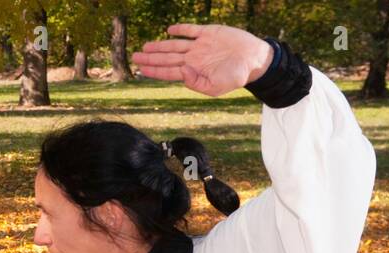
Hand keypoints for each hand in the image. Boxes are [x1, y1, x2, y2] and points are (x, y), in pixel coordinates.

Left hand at [131, 23, 273, 97]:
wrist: (254, 60)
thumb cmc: (236, 77)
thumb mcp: (215, 87)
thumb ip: (196, 83)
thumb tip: (182, 73)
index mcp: (193, 72)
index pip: (168, 72)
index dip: (154, 70)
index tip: (140, 69)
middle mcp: (193, 58)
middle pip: (167, 58)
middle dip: (151, 58)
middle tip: (135, 57)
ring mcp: (200, 45)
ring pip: (175, 45)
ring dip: (160, 45)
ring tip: (145, 46)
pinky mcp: (209, 32)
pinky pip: (192, 30)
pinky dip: (181, 29)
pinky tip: (169, 30)